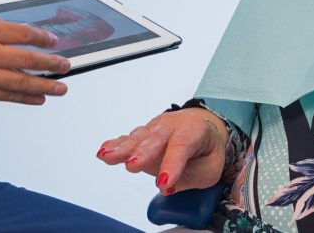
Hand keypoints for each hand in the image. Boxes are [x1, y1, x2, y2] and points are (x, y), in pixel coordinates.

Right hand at [0, 7, 69, 104]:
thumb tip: (17, 32)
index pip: (23, 33)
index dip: (43, 38)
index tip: (54, 41)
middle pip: (27, 59)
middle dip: (51, 64)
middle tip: (66, 66)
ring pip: (20, 82)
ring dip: (44, 86)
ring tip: (61, 88)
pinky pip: (6, 95)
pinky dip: (24, 97)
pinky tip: (38, 98)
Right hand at [97, 108, 227, 194]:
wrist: (203, 126)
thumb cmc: (206, 149)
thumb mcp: (209, 168)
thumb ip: (189, 178)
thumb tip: (167, 188)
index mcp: (195, 130)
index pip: (182, 146)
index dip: (172, 164)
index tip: (163, 183)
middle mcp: (173, 125)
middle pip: (156, 138)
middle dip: (143, 153)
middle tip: (133, 166)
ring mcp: (155, 127)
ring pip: (139, 137)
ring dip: (123, 148)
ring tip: (108, 156)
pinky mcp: (143, 134)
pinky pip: (128, 139)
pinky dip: (115, 145)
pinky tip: (103, 152)